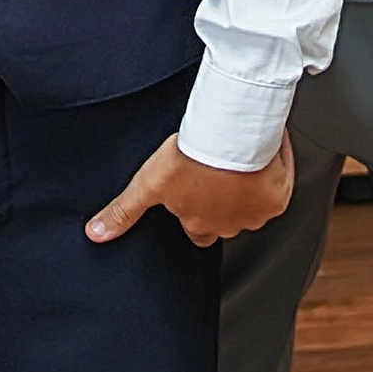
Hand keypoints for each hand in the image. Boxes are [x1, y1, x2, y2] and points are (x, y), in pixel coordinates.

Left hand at [87, 131, 295, 250]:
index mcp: (198, 224)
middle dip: (223, 200)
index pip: (197, 233)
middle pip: (225, 221)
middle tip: (218, 171)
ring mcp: (255, 214)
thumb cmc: (188, 155)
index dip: (195, 214)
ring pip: (252, 206)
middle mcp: (227, 225)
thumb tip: (94, 235)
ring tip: (239, 157)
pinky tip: (261, 152)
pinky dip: (273, 171)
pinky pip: (278, 187)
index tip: (196, 192)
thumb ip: (123, 212)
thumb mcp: (148, 184)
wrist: (227, 135)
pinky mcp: (278, 197)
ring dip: (248, 186)